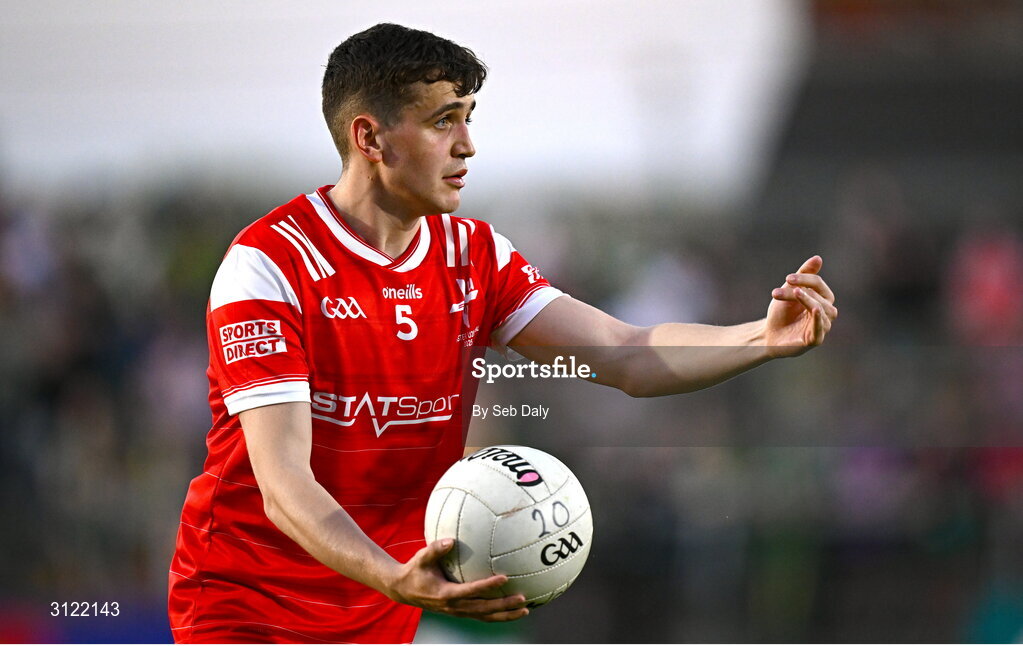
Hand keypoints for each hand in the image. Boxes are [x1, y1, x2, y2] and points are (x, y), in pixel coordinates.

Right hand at [386, 539, 528, 621]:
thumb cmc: (414, 571)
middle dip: (504, 605)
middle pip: (484, 609)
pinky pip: (482, 615)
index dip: (488, 586)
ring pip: (485, 616)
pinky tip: (511, 610)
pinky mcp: (460, 612)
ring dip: (506, 615)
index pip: (471, 591)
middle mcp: (454, 606)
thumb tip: (451, 540)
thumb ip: (436, 549)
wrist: (403, 590)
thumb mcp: (421, 558)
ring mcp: (458, 611)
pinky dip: (498, 615)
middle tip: (523, 599)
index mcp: (446, 594)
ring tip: (525, 610)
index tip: (504, 579)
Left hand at [764, 255, 837, 357]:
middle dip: (799, 292)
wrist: (769, 334)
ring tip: (794, 293)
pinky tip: (814, 309)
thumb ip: (804, 275)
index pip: (819, 284)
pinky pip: (820, 329)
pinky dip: (818, 319)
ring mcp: (823, 327)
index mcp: (823, 299)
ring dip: (806, 300)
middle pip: (818, 296)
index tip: (787, 278)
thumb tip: (818, 258)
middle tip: (777, 292)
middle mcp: (827, 312)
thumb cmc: (782, 312)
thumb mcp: (790, 291)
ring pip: (820, 310)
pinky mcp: (815, 340)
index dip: (805, 279)